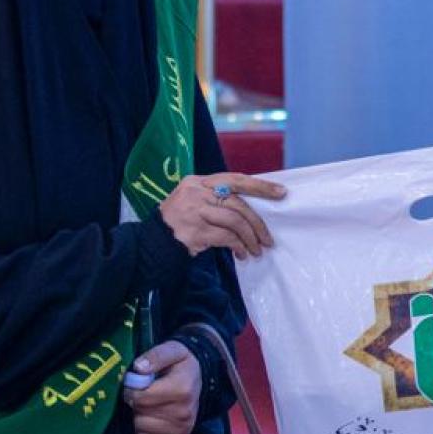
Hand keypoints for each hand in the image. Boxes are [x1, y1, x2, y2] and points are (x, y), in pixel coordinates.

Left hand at [125, 339, 200, 433]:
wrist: (199, 377)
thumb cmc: (181, 363)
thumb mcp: (172, 350)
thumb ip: (155, 356)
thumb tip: (138, 368)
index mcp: (182, 389)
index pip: (141, 397)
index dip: (131, 389)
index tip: (135, 382)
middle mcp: (184, 412)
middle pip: (140, 412)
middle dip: (135, 401)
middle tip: (142, 391)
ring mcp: (182, 427)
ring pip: (141, 426)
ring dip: (139, 415)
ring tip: (149, 403)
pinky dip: (145, 430)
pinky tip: (152, 417)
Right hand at [160, 172, 284, 258]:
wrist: (152, 242)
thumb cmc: (178, 222)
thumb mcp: (194, 201)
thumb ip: (217, 199)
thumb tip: (250, 211)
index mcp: (198, 182)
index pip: (235, 179)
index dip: (260, 186)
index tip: (281, 192)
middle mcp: (196, 192)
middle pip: (238, 204)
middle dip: (258, 223)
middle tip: (268, 239)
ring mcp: (195, 211)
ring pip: (235, 221)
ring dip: (250, 238)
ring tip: (257, 250)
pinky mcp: (195, 231)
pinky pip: (226, 237)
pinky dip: (238, 246)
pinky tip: (241, 254)